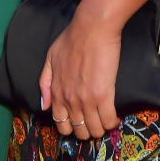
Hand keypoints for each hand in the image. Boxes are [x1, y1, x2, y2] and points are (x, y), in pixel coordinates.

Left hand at [39, 0, 155, 141]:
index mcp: (56, 92)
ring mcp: (86, 100)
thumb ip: (45, 83)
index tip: (81, 122)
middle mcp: (69, 100)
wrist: (92, 28)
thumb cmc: (72, 39)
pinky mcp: (104, 95)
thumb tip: (44, 106)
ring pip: (95, 130)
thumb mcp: (50, 58)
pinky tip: (115, 116)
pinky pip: (108, 121)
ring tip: (106, 119)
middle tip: (95, 121)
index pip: (61, 124)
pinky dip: (112, 122)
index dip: (72, 128)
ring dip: (101, 128)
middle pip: (79, 132)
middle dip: (87, 130)